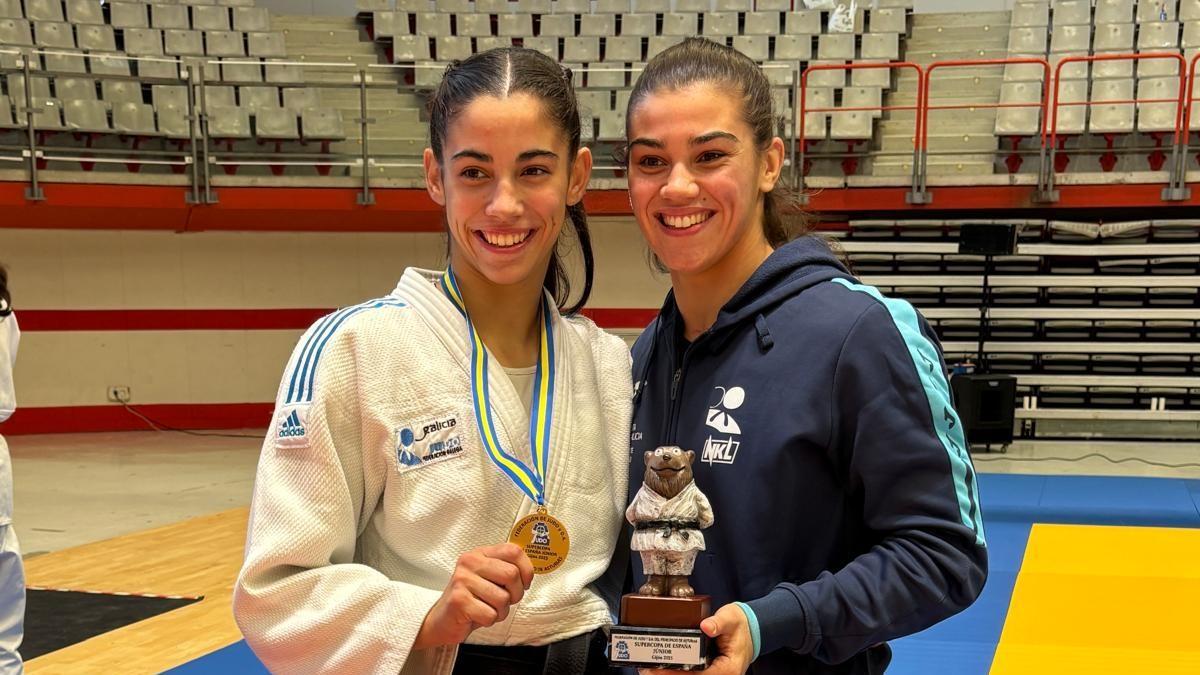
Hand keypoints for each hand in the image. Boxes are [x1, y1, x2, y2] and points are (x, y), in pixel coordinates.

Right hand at [413, 543, 533, 649]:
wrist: (443, 619)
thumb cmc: (471, 599)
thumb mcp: (489, 578)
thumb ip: (506, 569)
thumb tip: (530, 571)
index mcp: (480, 553)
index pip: (514, 551)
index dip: (527, 570)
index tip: (524, 582)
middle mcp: (470, 562)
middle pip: (512, 574)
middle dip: (515, 594)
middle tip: (505, 600)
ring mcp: (462, 580)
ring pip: (503, 598)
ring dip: (501, 611)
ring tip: (487, 608)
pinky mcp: (459, 600)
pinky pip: (491, 614)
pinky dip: (489, 620)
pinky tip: (477, 616)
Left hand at [638, 603, 753, 674]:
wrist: (750, 629)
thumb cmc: (741, 625)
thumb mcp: (731, 619)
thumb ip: (719, 622)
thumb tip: (706, 626)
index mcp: (728, 668)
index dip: (680, 674)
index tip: (661, 669)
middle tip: (648, 670)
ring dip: (670, 674)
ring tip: (649, 669)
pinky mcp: (708, 672)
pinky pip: (691, 674)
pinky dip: (676, 671)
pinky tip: (660, 667)